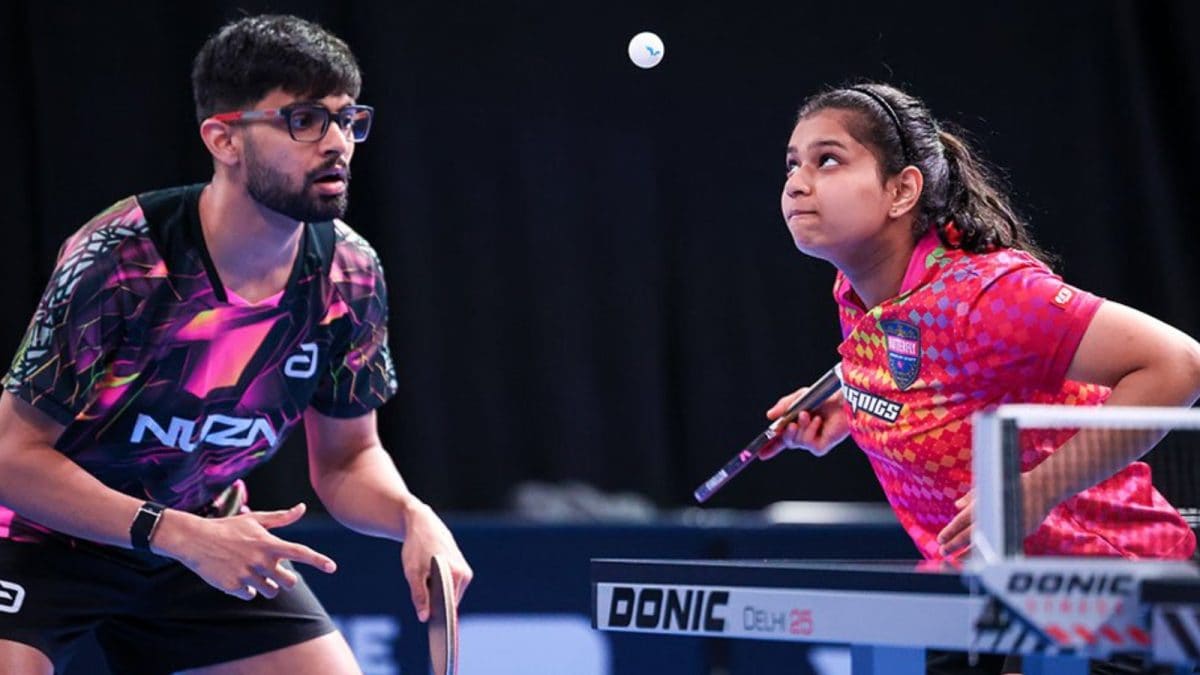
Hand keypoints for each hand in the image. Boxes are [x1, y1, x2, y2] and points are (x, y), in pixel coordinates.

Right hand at [153, 502, 336, 600]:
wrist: (195, 539)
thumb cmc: (228, 528)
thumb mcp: (255, 519)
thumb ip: (281, 518)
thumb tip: (302, 508)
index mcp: (269, 543)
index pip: (300, 552)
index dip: (318, 559)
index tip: (332, 567)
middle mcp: (261, 560)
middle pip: (289, 582)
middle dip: (285, 580)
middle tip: (275, 572)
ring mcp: (247, 575)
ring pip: (271, 591)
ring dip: (267, 585)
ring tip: (253, 572)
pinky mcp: (233, 587)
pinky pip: (251, 595)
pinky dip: (248, 589)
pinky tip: (237, 576)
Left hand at [399, 501, 472, 621]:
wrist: (422, 523)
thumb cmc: (416, 547)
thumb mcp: (413, 572)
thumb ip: (419, 596)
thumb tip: (424, 617)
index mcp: (456, 574)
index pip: (450, 607)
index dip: (442, 621)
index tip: (437, 637)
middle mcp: (465, 574)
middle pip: (450, 602)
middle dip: (436, 607)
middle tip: (423, 613)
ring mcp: (464, 571)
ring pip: (449, 595)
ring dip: (436, 597)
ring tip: (424, 585)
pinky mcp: (460, 569)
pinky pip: (450, 587)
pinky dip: (439, 589)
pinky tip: (428, 583)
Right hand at [761, 388, 847, 458]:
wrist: (842, 399)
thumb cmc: (824, 397)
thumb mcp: (799, 398)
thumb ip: (784, 407)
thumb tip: (769, 416)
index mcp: (797, 425)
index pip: (780, 439)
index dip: (769, 446)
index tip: (759, 452)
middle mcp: (804, 435)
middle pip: (786, 441)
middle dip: (785, 433)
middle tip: (789, 424)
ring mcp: (813, 441)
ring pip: (795, 441)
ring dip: (800, 426)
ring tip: (808, 414)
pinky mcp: (821, 447)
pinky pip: (808, 443)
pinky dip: (810, 430)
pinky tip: (819, 421)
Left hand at [936, 474, 1054, 556]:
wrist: (1040, 488)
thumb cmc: (1010, 485)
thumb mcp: (988, 486)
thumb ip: (972, 497)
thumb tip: (957, 506)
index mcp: (983, 503)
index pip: (961, 521)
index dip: (950, 531)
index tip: (940, 540)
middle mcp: (992, 516)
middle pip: (969, 535)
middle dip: (955, 545)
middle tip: (943, 552)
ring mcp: (1005, 526)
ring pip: (983, 544)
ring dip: (969, 553)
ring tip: (958, 558)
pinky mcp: (1017, 533)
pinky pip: (998, 545)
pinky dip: (987, 552)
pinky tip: (980, 557)